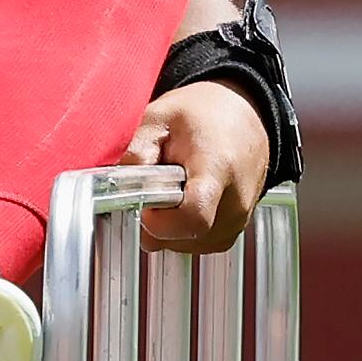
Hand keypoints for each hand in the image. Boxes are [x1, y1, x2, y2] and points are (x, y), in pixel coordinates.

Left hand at [128, 80, 270, 250]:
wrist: (242, 114)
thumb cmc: (204, 114)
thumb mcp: (160, 117)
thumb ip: (137, 151)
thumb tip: (119, 183)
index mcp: (217, 169)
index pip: (193, 218)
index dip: (159, 221)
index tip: (145, 205)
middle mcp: (235, 201)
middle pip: (184, 237)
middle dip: (157, 221)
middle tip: (154, 188)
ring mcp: (237, 219)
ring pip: (187, 245)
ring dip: (168, 226)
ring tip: (172, 189)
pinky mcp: (234, 230)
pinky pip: (197, 244)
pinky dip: (182, 230)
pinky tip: (181, 201)